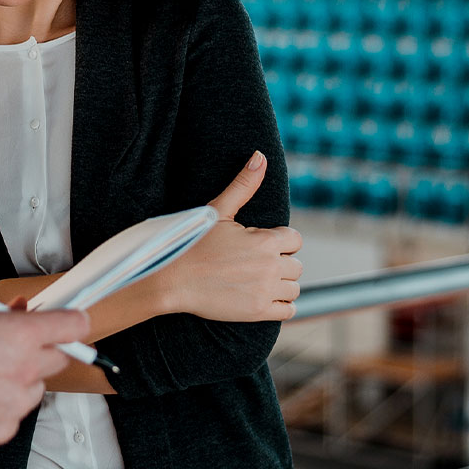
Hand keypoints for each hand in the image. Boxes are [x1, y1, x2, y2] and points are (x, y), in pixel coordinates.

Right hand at [0, 304, 89, 447]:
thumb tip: (18, 313)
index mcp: (19, 335)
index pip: (72, 326)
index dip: (74, 322)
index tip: (75, 323)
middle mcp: (24, 369)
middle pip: (58, 359)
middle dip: (42, 352)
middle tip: (17, 349)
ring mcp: (15, 402)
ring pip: (34, 390)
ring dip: (19, 383)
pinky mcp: (2, 429)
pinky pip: (13, 415)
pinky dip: (0, 408)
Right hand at [153, 151, 302, 321]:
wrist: (171, 279)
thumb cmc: (193, 243)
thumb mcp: (218, 211)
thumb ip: (244, 185)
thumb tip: (260, 156)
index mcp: (266, 240)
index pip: (295, 240)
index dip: (279, 241)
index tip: (260, 245)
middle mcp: (271, 266)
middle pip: (296, 265)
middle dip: (280, 263)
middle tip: (256, 263)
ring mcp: (266, 291)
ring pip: (294, 287)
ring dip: (282, 284)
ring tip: (258, 280)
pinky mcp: (258, 312)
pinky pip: (289, 310)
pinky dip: (282, 305)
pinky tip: (263, 297)